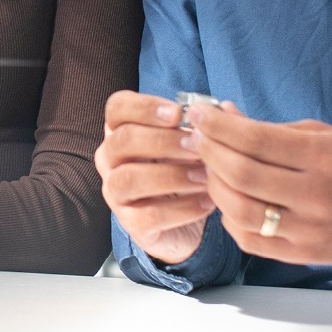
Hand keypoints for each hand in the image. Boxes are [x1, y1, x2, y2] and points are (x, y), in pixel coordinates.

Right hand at [95, 90, 214, 265]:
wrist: (188, 220)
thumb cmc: (185, 170)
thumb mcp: (191, 144)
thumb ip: (203, 126)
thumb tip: (220, 110)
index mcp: (121, 131)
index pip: (117, 108)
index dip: (144, 108)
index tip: (178, 114)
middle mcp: (110, 160)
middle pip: (121, 140)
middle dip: (162, 141)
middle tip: (196, 146)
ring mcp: (116, 193)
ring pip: (129, 178)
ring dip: (171, 175)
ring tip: (205, 176)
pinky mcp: (131, 224)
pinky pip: (149, 215)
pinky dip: (182, 209)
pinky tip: (207, 203)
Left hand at [185, 103, 331, 265]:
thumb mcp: (322, 134)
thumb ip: (271, 128)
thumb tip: (223, 114)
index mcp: (322, 156)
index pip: (255, 139)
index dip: (219, 126)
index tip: (200, 115)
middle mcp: (316, 194)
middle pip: (242, 174)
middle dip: (209, 151)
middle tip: (196, 139)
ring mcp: (309, 229)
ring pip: (241, 211)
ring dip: (214, 186)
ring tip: (209, 168)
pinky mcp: (304, 254)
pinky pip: (251, 240)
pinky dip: (230, 219)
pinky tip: (228, 200)